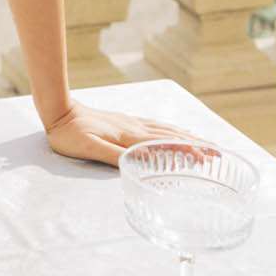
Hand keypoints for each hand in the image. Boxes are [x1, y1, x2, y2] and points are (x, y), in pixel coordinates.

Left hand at [43, 101, 217, 168]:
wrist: (59, 110)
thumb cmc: (70, 134)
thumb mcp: (89, 148)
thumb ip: (113, 156)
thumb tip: (138, 165)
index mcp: (128, 136)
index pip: (164, 144)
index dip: (187, 150)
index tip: (208, 158)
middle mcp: (133, 127)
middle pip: (171, 135)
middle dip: (195, 144)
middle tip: (217, 152)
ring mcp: (130, 121)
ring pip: (164, 129)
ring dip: (186, 136)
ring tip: (204, 143)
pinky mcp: (124, 120)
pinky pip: (154, 125)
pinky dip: (170, 129)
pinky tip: (174, 131)